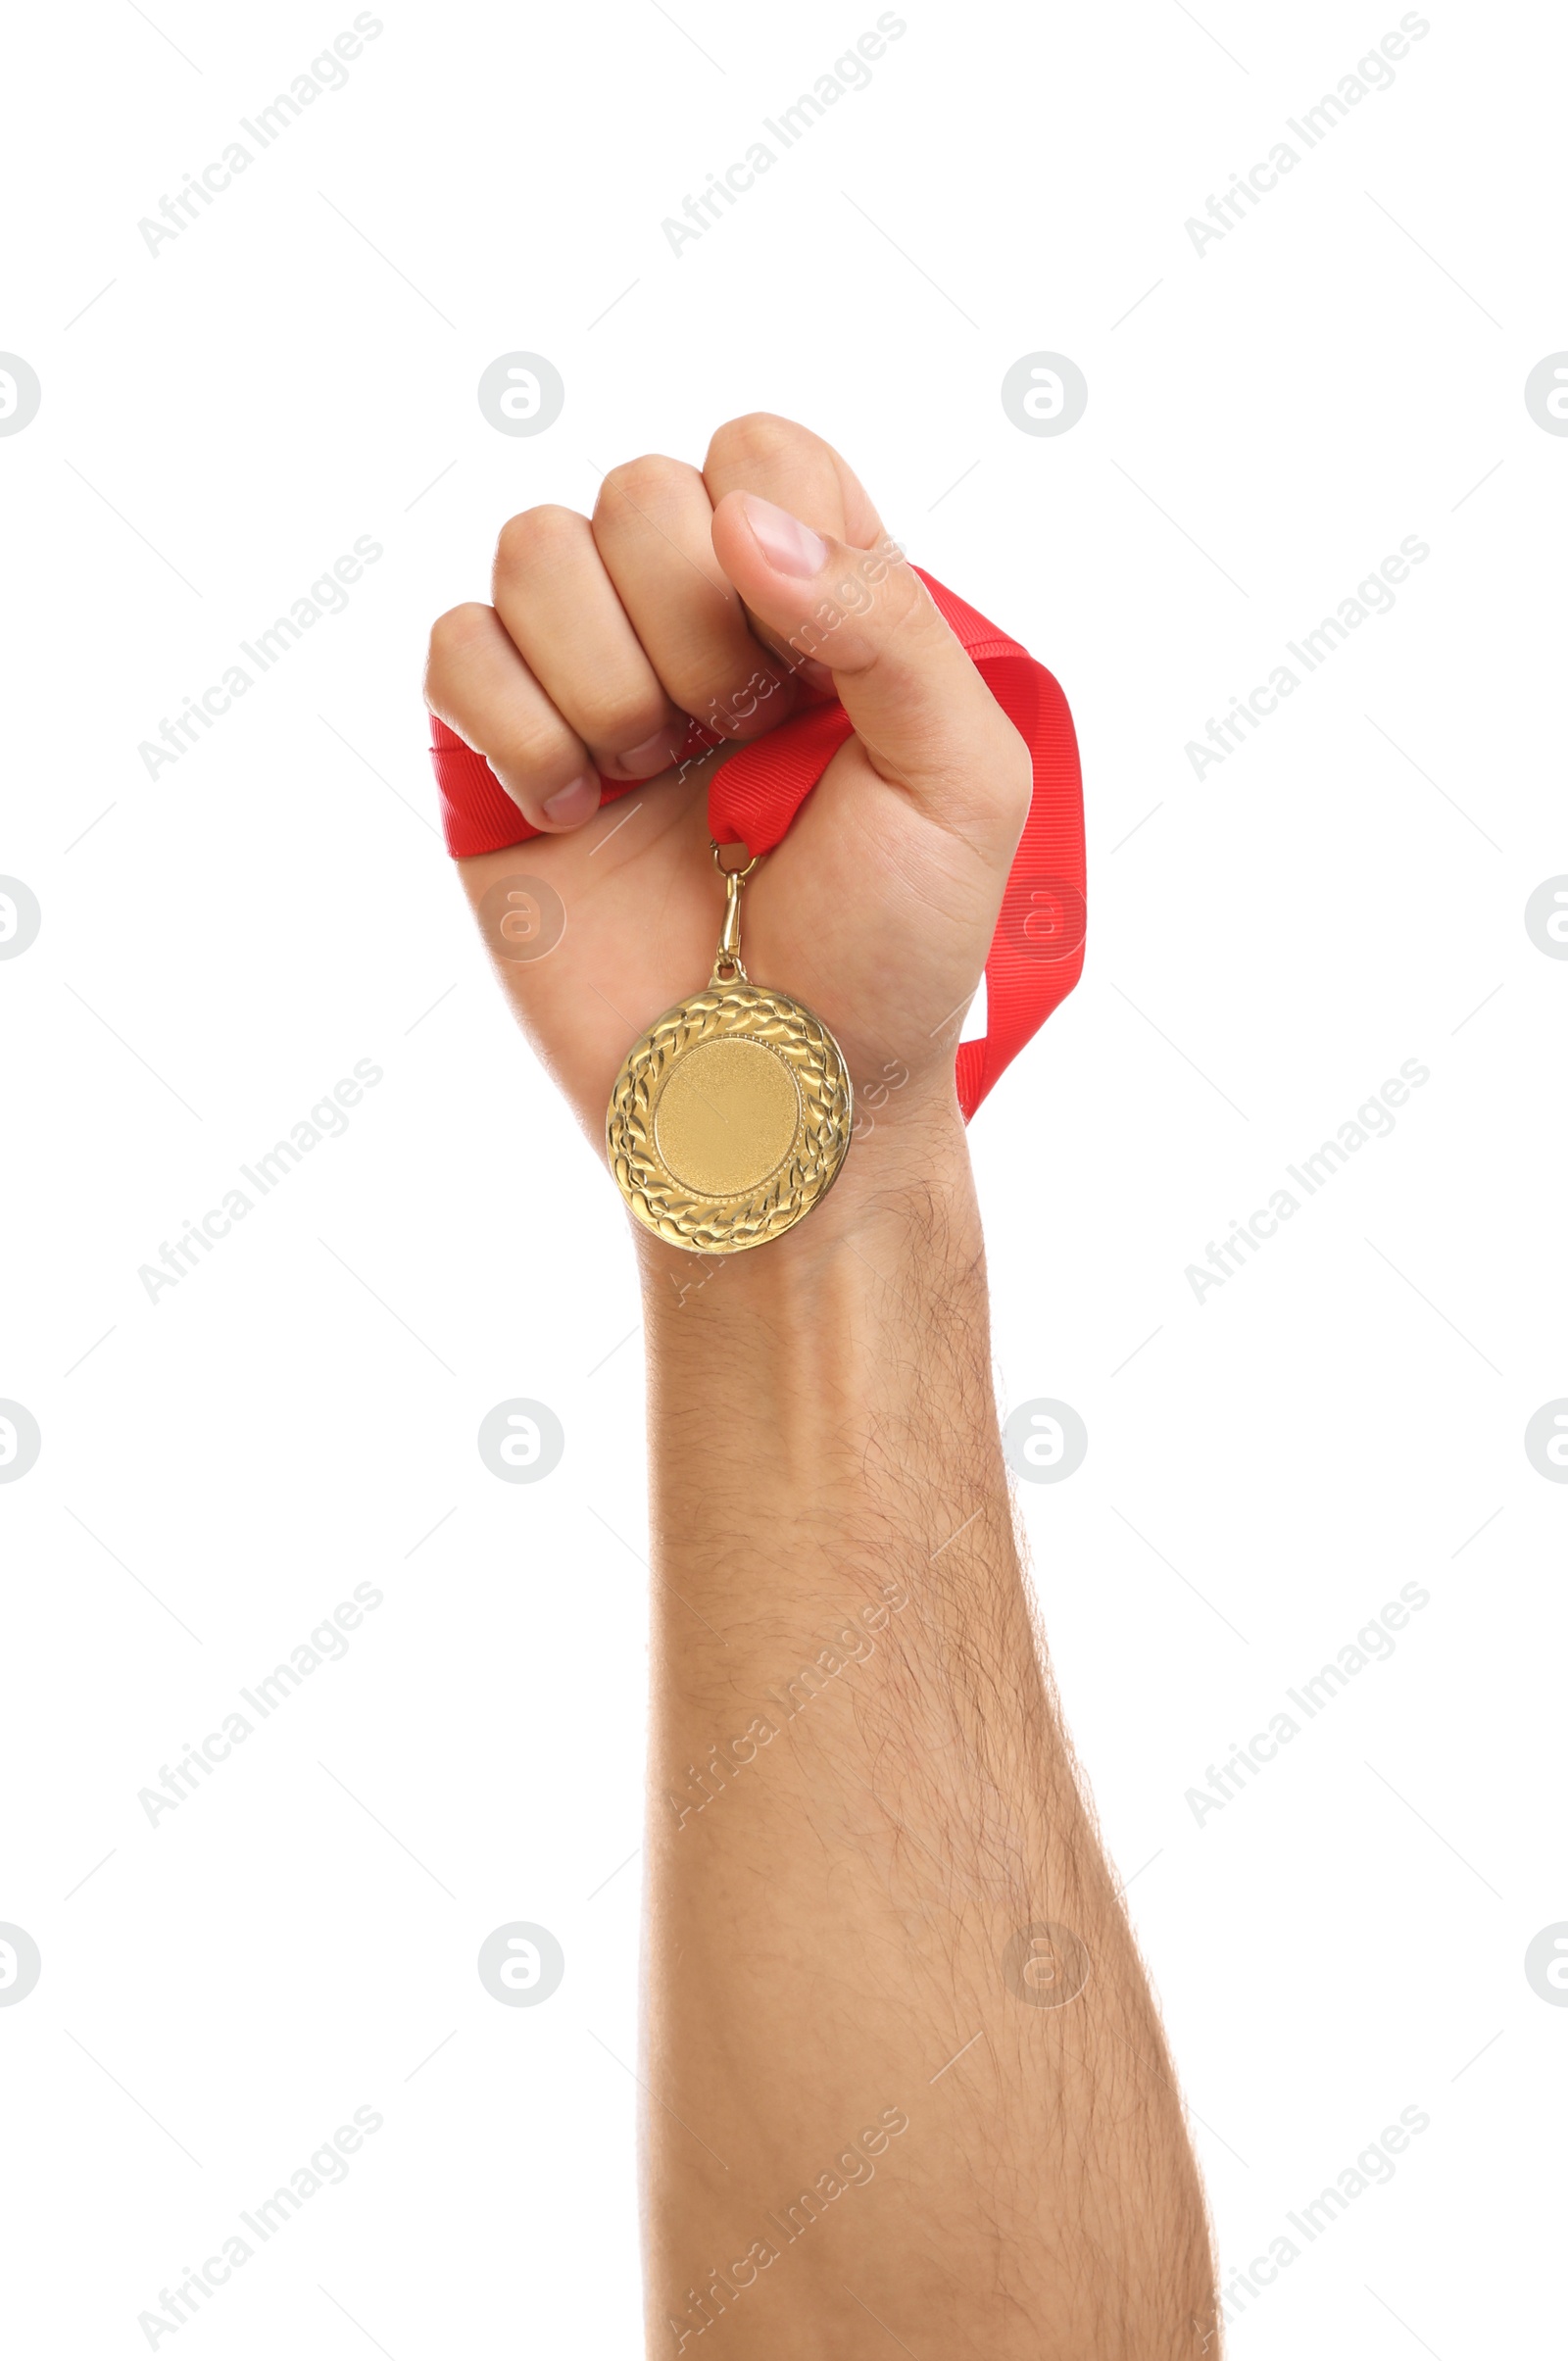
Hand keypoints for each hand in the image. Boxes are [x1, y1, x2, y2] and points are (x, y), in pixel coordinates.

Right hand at [424, 414, 1031, 1187]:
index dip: (768, 533)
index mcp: (818, 609)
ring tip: (652, 787)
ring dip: (602, 681)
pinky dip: (516, 729)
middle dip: (688, 629)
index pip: (762, 451)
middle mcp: (695, 626)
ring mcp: (588, 686)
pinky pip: (453, 647)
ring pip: (531, 545)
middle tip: (729, 751)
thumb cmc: (889, 956)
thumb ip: (884, 619)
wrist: (775, 1102)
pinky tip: (575, 815)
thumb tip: (740, 518)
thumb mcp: (959, 781)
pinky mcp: (494, 759)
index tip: (794, 673)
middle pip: (637, 487)